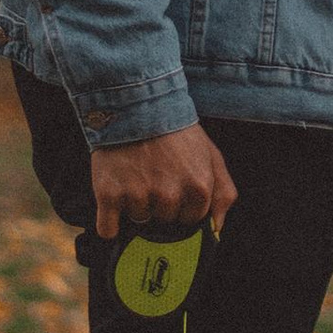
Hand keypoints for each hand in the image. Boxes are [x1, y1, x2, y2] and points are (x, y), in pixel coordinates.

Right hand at [89, 124, 237, 242]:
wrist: (134, 102)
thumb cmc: (175, 130)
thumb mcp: (211, 154)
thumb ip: (223, 192)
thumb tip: (217, 228)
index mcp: (198, 189)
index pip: (191, 219)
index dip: (182, 203)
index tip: (174, 183)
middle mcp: (169, 196)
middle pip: (164, 220)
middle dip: (159, 203)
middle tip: (153, 173)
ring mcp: (139, 197)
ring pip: (139, 221)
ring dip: (135, 205)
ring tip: (134, 174)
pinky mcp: (109, 196)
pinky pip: (108, 230)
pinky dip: (108, 223)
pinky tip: (113, 200)